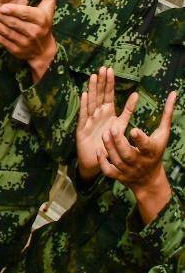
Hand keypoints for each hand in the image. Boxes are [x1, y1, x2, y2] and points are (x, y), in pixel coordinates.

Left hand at [0, 0, 58, 78]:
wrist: (43, 50)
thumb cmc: (45, 23)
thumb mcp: (49, 6)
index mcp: (41, 20)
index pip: (26, 14)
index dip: (15, 10)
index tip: (3, 6)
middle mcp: (33, 32)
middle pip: (13, 22)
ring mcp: (24, 42)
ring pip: (6, 31)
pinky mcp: (16, 50)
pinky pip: (3, 40)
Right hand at [77, 68, 118, 180]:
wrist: (96, 160)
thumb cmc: (108, 143)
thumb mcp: (121, 126)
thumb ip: (128, 111)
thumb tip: (136, 95)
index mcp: (108, 113)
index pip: (108, 95)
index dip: (109, 83)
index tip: (110, 69)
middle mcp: (98, 114)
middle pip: (99, 95)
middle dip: (101, 82)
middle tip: (103, 68)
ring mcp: (89, 120)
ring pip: (91, 102)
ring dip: (93, 90)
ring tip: (94, 77)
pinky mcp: (82, 128)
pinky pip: (84, 115)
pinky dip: (84, 105)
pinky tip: (85, 95)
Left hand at [102, 89, 176, 203]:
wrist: (149, 178)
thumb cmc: (156, 150)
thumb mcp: (163, 134)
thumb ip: (166, 114)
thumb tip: (173, 93)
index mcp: (151, 151)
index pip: (146, 146)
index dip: (140, 139)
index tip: (133, 129)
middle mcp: (139, 162)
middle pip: (128, 154)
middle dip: (119, 142)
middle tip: (111, 129)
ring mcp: (128, 170)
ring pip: (117, 161)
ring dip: (109, 148)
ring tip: (103, 133)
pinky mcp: (119, 176)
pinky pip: (109, 171)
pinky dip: (103, 163)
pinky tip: (98, 150)